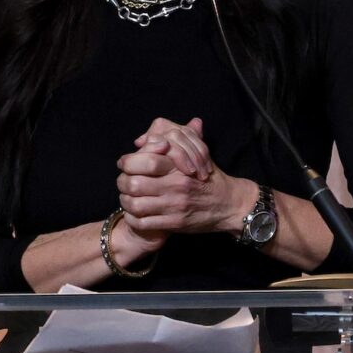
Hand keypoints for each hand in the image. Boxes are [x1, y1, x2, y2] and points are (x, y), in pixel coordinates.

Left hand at [117, 119, 253, 235]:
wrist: (229, 204)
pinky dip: (133, 219)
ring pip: (135, 204)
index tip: (124, 163)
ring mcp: (175, 205)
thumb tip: (154, 129)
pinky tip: (134, 214)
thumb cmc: (209, 178)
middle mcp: (176, 184)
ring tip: (126, 199)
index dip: (128, 162)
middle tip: (122, 183)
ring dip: (125, 202)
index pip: (146, 160)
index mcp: (179, 166)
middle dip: (122, 183)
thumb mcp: (198, 154)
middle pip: (135, 183)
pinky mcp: (175, 223)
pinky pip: (143, 222)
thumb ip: (176, 141)